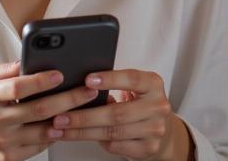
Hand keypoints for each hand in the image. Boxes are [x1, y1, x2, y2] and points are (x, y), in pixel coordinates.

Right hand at [0, 60, 100, 160]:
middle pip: (38, 109)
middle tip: (87, 90)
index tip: (60, 74)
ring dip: (67, 119)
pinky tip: (67, 124)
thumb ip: (6, 68)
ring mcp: (3, 141)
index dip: (41, 80)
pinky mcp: (9, 158)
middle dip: (68, 98)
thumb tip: (28, 59)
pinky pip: (39, 147)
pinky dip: (55, 136)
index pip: (18, 86)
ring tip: (85, 108)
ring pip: (43, 131)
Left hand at [50, 69, 192, 160]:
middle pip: (117, 112)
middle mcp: (157, 106)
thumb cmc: (141, 102)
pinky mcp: (148, 149)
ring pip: (112, 132)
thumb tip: (81, 84)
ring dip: (83, 131)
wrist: (165, 130)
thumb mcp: (135, 86)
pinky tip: (79, 136)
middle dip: (85, 115)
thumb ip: (115, 82)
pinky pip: (116, 146)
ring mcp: (154, 130)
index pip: (131, 79)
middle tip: (62, 115)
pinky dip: (97, 141)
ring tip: (62, 128)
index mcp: (153, 84)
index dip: (109, 79)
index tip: (87, 80)